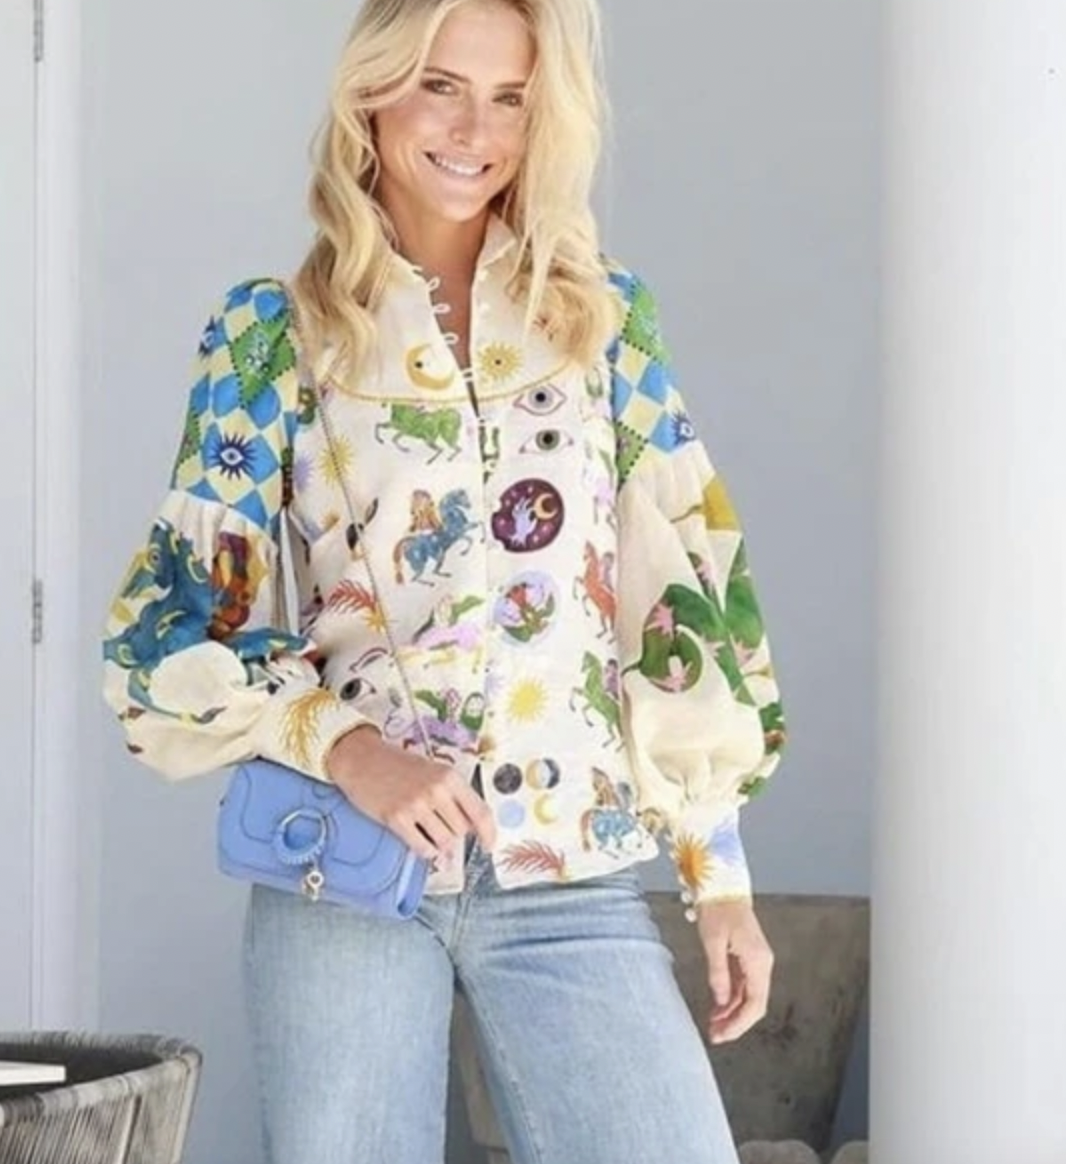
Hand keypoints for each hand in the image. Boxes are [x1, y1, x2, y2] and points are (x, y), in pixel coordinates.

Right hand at [326, 726, 496, 863]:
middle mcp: (436, 790)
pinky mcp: (397, 818)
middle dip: (455, 833)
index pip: (480, 812)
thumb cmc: (398, 765)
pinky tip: (420, 841)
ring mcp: (416, 805)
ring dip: (440, 844)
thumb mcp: (433, 771)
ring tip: (428, 832)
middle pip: (461, 831)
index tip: (489, 845)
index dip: (489, 833)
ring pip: (444, 842)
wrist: (362, 759)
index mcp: (450, 776)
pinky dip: (425, 850)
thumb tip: (469, 827)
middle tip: (441, 826)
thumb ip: (452, 795)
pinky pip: (422, 848)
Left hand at [695, 899, 773, 1043]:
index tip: (722, 1035)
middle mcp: (762, 963)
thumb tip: (720, 1002)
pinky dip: (730, 998)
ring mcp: (756, 960)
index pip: (755, 1004)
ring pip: (747, 996)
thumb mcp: (713, 941)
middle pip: (754, 1003)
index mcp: (758, 961)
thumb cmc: (718, 908)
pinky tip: (716, 1007)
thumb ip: (718, 973)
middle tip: (714, 1035)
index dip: (739, 1024)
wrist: (722, 885)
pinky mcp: (747, 957)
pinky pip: (742, 984)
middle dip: (735, 1022)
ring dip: (731, 1012)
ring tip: (712, 1024)